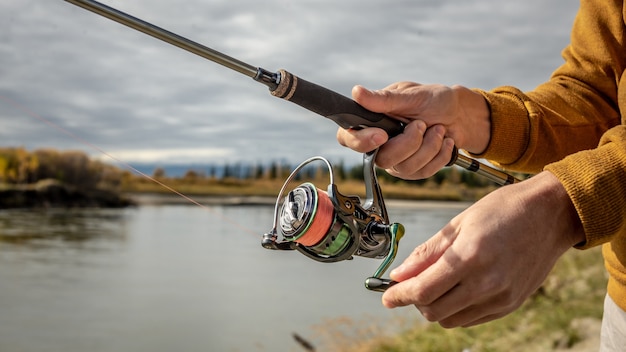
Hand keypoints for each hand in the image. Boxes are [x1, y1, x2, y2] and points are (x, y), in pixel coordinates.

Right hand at [337, 82, 490, 178]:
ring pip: (404, 167)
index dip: (360, 141)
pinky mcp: (413, 170)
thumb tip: (357, 92)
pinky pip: (422, 172)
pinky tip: (444, 141)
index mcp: (371, 122)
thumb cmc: (434, 100)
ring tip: (438, 129)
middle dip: (408, 143)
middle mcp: (379, 144)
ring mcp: (396, 159)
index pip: (348, 138)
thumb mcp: (410, 95)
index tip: (382, 134)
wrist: (460, 115)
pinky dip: (439, 155)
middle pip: (382, 158)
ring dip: (428, 147)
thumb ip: (384, 99)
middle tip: (421, 124)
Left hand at [382, 171, 584, 326]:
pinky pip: (472, 319)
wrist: (551, 214)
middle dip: (415, 301)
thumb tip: (400, 274)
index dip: (398, 296)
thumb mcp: (459, 223)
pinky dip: (456, 309)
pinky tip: (457, 288)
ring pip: (451, 320)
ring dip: (435, 307)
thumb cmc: (504, 210)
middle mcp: (487, 284)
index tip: (386, 296)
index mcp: (470, 258)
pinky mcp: (511, 305)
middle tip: (411, 284)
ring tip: (437, 283)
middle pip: (433, 311)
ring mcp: (501, 298)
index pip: (422, 290)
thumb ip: (427, 253)